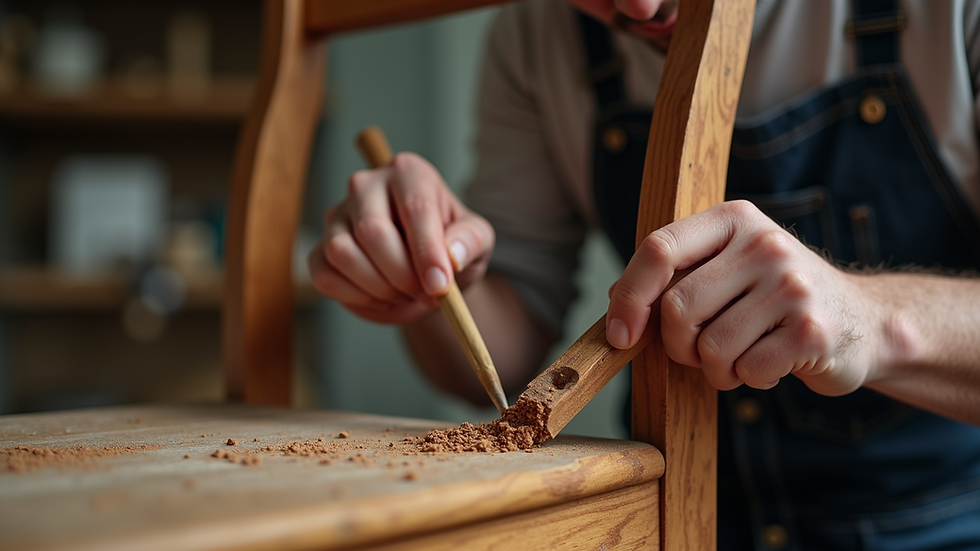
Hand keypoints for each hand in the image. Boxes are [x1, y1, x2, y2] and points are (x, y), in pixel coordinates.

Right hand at [308, 152, 494, 323]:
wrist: (428, 272)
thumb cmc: (452, 247)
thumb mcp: (478, 241)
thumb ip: (470, 242)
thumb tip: (452, 256)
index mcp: (408, 173)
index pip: (415, 209)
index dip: (427, 252)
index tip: (439, 286)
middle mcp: (366, 185)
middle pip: (372, 231)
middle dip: (402, 274)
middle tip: (426, 294)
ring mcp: (337, 216)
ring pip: (343, 253)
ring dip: (380, 287)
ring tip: (405, 293)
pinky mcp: (319, 249)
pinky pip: (325, 276)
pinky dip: (357, 297)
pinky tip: (381, 296)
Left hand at [606, 200, 875, 396]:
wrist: (865, 321)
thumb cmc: (774, 299)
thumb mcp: (727, 269)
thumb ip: (676, 278)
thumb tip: (616, 304)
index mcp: (733, 219)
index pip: (659, 248)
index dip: (629, 296)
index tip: (620, 335)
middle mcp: (765, 243)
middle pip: (678, 307)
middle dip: (678, 345)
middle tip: (701, 351)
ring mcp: (793, 285)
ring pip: (710, 347)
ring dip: (715, 369)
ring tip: (741, 358)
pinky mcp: (813, 331)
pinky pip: (747, 370)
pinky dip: (749, 379)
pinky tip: (771, 364)